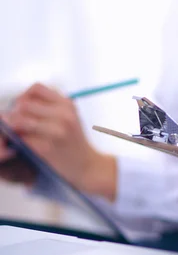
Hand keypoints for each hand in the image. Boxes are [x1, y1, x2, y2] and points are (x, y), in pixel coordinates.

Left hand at [5, 83, 116, 199]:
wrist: (87, 166)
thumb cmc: (74, 141)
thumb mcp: (70, 117)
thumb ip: (50, 106)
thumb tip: (18, 103)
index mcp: (68, 105)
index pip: (36, 88)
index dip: (25, 95)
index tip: (24, 107)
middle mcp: (64, 116)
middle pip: (24, 104)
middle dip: (16, 112)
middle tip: (18, 123)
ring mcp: (56, 132)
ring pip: (18, 120)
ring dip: (13, 127)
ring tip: (19, 133)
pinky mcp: (47, 148)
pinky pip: (21, 138)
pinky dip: (19, 141)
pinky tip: (24, 145)